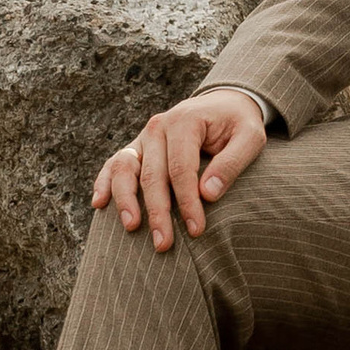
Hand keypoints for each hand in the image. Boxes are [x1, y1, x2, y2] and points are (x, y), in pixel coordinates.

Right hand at [93, 88, 269, 248]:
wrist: (224, 104)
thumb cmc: (238, 125)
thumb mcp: (250, 138)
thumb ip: (232, 163)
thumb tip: (208, 194)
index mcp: (185, 121)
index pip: (181, 168)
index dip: (187, 202)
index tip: (196, 229)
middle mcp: (158, 127)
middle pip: (152, 174)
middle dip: (157, 211)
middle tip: (164, 244)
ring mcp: (143, 137)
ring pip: (125, 168)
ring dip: (125, 200)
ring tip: (132, 227)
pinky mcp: (136, 147)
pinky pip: (115, 164)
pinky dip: (104, 182)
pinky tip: (99, 204)